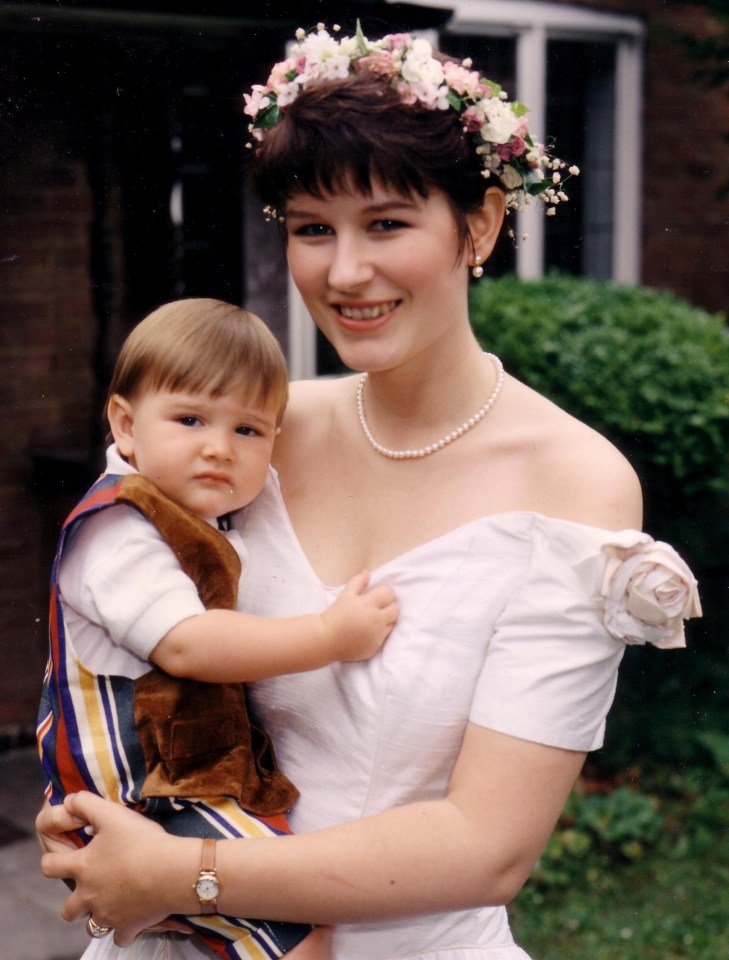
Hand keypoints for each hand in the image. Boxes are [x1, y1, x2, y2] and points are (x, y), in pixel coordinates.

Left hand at [39, 792, 181, 945]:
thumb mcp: (112, 813)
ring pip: (92, 926)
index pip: (50, 867)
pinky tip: (134, 917)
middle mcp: (89, 896)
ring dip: (98, 916)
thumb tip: (68, 800)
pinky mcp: (127, 927)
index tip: (62, 858)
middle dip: (75, 901)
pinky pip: (120, 937)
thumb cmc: (141, 841)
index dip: (52, 861)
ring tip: (112, 903)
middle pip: (67, 910)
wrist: (172, 871)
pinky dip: (124, 929)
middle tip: (91, 888)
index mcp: (82, 867)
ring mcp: (107, 915)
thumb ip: (85, 803)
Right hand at [320, 570, 397, 661]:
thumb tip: (368, 572)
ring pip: (392, 623)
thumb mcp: (345, 596)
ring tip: (373, 620)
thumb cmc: (335, 616)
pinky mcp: (376, 646)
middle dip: (389, 606)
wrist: (326, 640)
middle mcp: (376, 620)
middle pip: (395, 609)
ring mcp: (377, 635)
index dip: (385, 593)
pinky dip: (380, 633)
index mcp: (368, 604)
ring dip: (386, 620)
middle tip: (377, 607)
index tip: (378, 595)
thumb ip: (358, 582)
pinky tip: (368, 632)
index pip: (389, 593)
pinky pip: (385, 637)